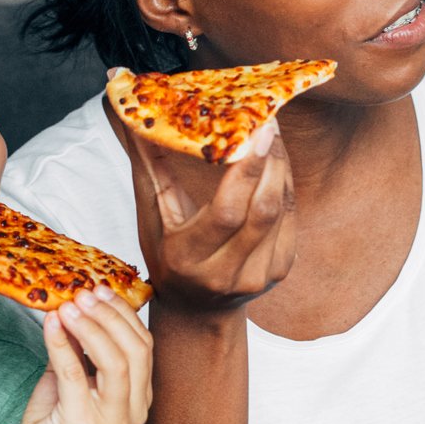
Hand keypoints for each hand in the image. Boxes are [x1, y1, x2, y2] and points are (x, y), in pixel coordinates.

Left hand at [1, 287, 153, 423]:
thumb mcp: (74, 379)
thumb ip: (81, 347)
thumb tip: (77, 302)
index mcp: (139, 398)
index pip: (144, 346)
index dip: (124, 314)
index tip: (101, 291)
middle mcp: (133, 412)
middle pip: (136, 350)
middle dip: (110, 316)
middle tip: (83, 294)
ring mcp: (111, 422)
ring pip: (115, 362)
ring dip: (90, 327)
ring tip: (67, 305)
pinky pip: (74, 374)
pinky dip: (62, 344)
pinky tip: (49, 323)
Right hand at [122, 110, 295, 312]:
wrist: (195, 309)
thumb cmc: (166, 255)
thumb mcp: (151, 214)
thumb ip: (149, 163)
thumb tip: (134, 114)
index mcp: (188, 258)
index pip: (227, 212)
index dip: (247, 171)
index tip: (257, 130)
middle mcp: (226, 273)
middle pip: (262, 210)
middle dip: (270, 160)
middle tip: (267, 120)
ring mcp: (258, 276)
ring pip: (281, 210)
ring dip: (280, 167)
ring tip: (271, 134)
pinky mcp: (280, 271)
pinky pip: (290, 218)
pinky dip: (285, 184)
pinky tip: (276, 162)